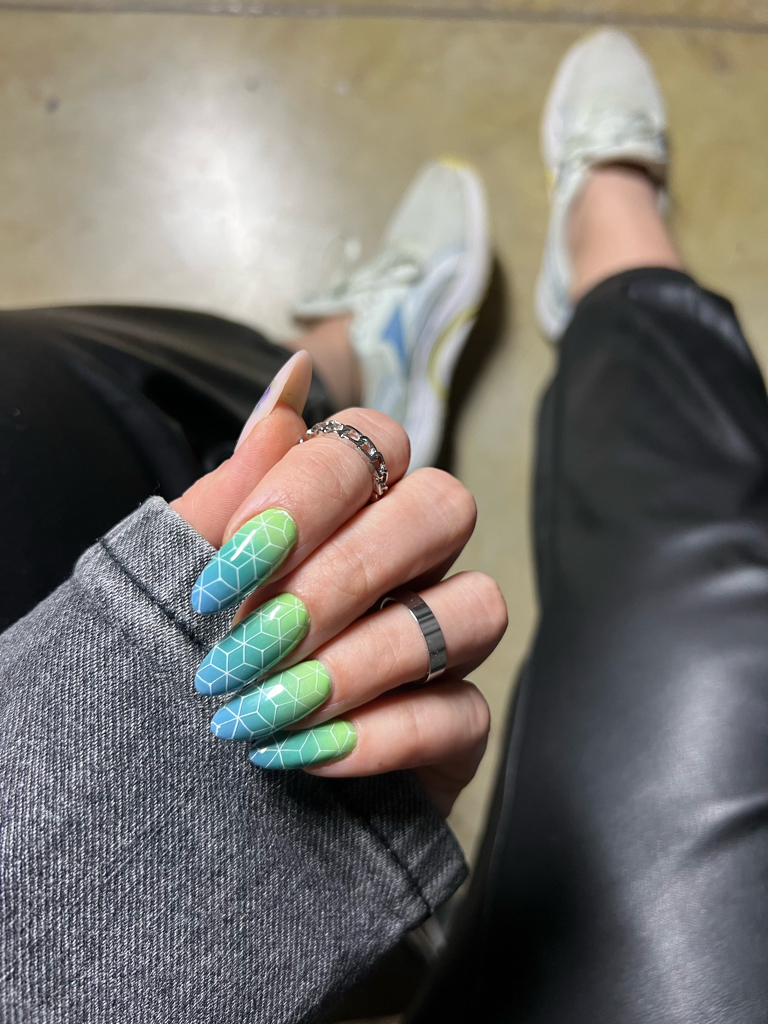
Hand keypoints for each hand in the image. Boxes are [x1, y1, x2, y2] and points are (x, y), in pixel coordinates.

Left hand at [172, 400, 505, 815]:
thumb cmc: (190, 661)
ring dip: (364, 658)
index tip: (229, 567)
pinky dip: (383, 733)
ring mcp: (442, 641)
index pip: (374, 442)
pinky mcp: (457, 725)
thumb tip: (293, 377)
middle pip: (445, 507)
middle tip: (253, 642)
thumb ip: (237, 487)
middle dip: (345, 575)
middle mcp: (410, 561)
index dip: (310, 491)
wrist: (183, 793)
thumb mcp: (188, 575)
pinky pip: (464, 712)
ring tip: (271, 708)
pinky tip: (306, 754)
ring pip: (475, 606)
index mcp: (348, 509)